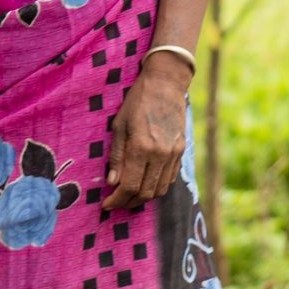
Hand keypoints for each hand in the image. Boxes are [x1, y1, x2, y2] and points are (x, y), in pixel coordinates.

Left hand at [101, 53, 190, 209]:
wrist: (165, 84)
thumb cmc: (137, 101)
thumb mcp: (119, 125)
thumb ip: (117, 156)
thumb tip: (112, 182)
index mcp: (142, 147)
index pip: (130, 185)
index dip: (117, 199)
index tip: (106, 204)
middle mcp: (161, 154)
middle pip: (146, 192)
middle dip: (129, 202)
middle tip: (116, 202)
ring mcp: (174, 154)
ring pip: (160, 189)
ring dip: (144, 197)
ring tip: (129, 196)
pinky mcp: (181, 151)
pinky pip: (170, 178)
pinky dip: (157, 186)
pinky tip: (145, 183)